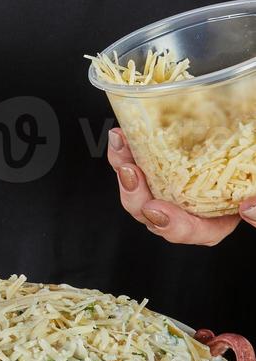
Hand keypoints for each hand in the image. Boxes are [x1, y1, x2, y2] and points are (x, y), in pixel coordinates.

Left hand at [107, 128, 255, 244]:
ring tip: (120, 146)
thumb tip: (248, 209)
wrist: (246, 129)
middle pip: (156, 216)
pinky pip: (134, 164)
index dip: (174, 225)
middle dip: (137, 196)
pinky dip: (125, 151)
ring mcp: (171, 188)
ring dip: (125, 168)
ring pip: (139, 190)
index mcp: (217, 218)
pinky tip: (119, 135)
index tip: (158, 211)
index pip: (197, 231)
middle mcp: (189, 208)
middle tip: (130, 173)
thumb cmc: (253, 168)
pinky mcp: (157, 166)